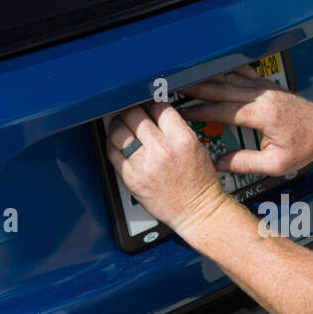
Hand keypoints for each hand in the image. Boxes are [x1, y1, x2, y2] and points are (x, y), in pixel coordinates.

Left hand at [106, 101, 230, 235]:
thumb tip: (153, 111)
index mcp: (182, 139)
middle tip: (130, 110)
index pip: (158, 106)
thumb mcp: (197, 146)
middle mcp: (162, 150)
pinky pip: (113, 153)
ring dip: (118, 124)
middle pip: (134, 115)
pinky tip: (118, 142)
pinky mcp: (131, 178)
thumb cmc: (199, 182)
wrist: (197, 211)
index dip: (150, 101)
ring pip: (119, 132)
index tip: (146, 103)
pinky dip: (112, 144)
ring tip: (121, 124)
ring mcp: (144, 165)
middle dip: (131, 109)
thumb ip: (175, 127)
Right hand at [178, 65, 312, 176]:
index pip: (223, 110)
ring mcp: (265, 87)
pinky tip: (210, 69)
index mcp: (262, 115)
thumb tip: (219, 164)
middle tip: (173, 88)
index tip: (182, 112)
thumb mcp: (275, 163)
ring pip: (229, 78)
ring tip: (185, 79)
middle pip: (222, 88)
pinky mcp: (267, 85)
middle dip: (196, 88)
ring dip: (206, 78)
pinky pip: (241, 73)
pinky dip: (224, 71)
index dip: (200, 111)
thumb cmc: (304, 146)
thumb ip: (245, 162)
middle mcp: (262, 96)